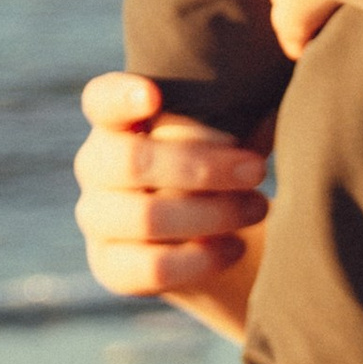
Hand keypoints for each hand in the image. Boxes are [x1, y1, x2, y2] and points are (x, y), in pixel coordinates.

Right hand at [75, 71, 271, 338]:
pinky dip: (202, 258)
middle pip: (130, 162)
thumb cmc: (218, 164)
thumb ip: (237, 117)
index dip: (120, 97)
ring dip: (212, 214)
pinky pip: (152, 267)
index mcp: (118, 122)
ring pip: (145, 217)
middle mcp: (96, 167)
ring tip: (259, 208)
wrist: (207, 235)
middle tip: (257, 170)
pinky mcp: (110, 266)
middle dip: (202, 166)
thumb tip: (266, 114)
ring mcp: (96, 218)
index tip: (154, 96)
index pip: (101, 100)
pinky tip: (237, 247)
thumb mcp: (226, 134)